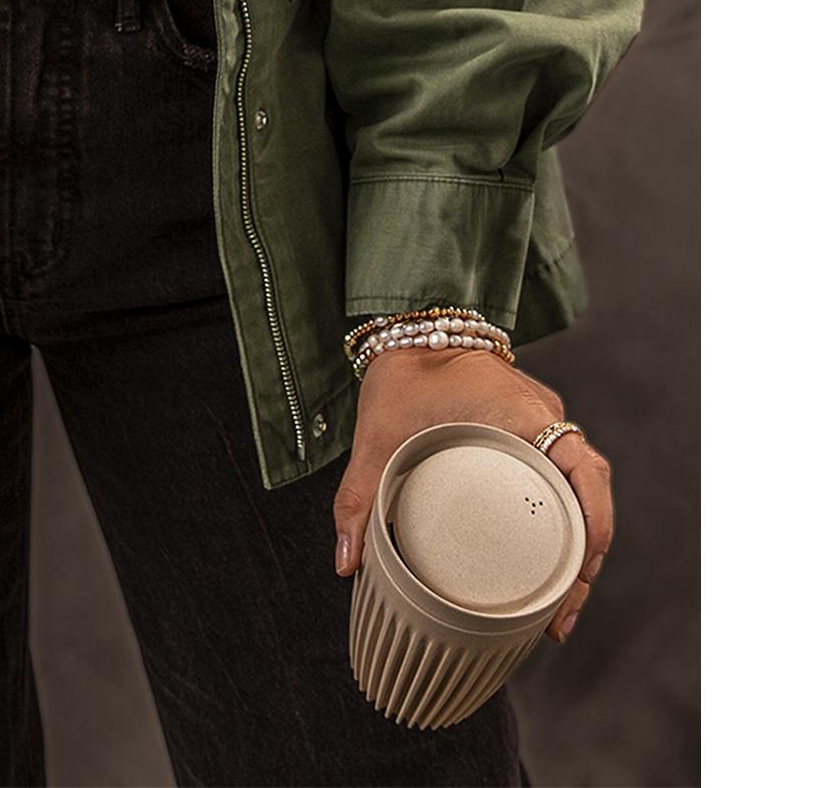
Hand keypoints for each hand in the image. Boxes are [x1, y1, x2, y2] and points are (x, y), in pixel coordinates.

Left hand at [332, 345, 613, 644]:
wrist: (406, 327)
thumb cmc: (400, 374)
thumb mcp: (377, 437)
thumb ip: (358, 498)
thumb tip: (345, 563)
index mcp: (522, 414)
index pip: (584, 470)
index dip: (594, 527)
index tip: (580, 577)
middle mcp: (542, 415)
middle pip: (590, 489)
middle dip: (586, 554)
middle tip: (561, 613)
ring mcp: (539, 418)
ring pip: (581, 482)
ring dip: (579, 535)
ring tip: (558, 597)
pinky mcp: (528, 423)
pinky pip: (560, 469)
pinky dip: (563, 509)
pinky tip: (546, 550)